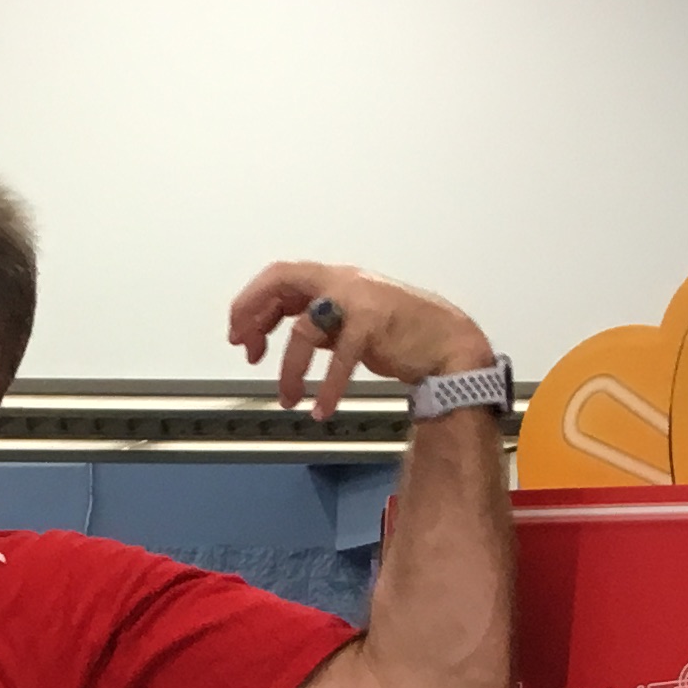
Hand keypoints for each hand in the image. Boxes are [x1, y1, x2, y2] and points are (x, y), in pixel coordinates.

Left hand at [228, 262, 495, 422]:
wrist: (447, 342)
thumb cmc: (400, 333)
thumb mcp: (350, 322)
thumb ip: (320, 322)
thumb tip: (288, 331)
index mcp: (334, 279)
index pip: (279, 277)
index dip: (252, 303)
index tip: (240, 336)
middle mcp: (342, 281)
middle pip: (281, 280)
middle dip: (253, 312)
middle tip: (245, 350)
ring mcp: (359, 299)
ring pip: (304, 328)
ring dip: (290, 370)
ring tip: (288, 398)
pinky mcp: (375, 322)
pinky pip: (338, 357)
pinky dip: (327, 387)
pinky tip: (321, 410)